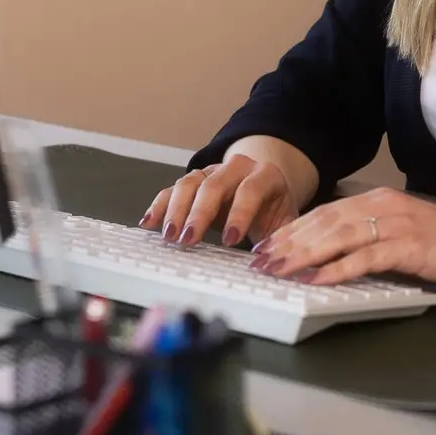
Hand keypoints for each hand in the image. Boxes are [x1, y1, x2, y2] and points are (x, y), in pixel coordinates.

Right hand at [139, 153, 300, 248]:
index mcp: (265, 176)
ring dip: (175, 211)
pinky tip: (149, 223)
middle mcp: (237, 168)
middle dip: (199, 214)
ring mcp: (212, 171)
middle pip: (213, 185)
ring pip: (189, 183)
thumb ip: (284, 240)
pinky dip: (159, 205)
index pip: (250, 190)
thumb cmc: (275, 210)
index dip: (239, 215)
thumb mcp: (286, 222)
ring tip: (169, 236)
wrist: (266, 187)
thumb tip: (278, 266)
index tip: (230, 241)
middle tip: (188, 240)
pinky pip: (172, 189)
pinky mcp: (194, 181)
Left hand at [251, 188, 435, 290]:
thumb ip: (371, 239)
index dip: (291, 230)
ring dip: (302, 255)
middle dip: (287, 243)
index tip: (265, 247)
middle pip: (324, 223)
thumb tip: (332, 256)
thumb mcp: (403, 235)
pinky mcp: (410, 247)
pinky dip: (337, 269)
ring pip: (338, 237)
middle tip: (259, 262)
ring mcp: (397, 225)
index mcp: (379, 202)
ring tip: (277, 271)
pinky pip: (365, 258)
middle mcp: (384, 207)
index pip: (324, 214)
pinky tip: (315, 280)